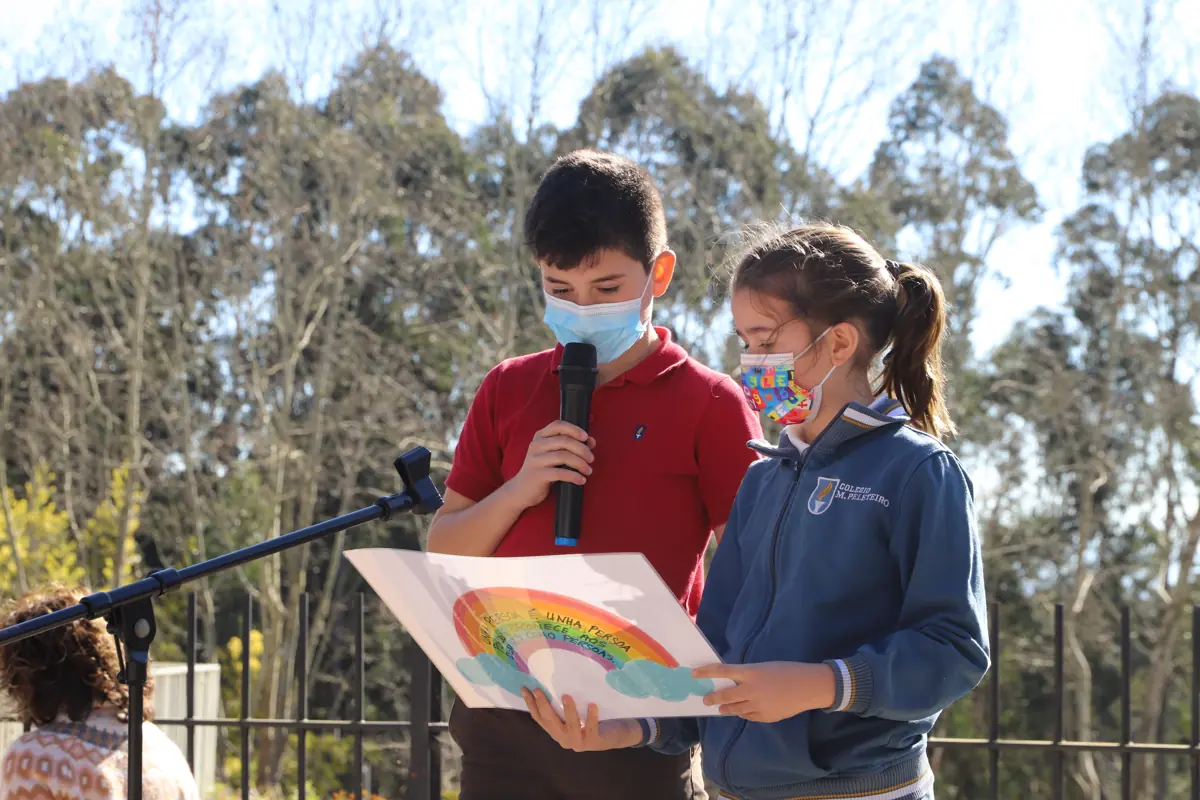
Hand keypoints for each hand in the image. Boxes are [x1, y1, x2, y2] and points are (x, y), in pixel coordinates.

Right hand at [506, 421, 595, 508]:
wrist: (522, 490)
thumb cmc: (543, 469)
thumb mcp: (554, 454)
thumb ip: (571, 446)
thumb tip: (591, 441)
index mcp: (540, 436)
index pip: (558, 425)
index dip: (574, 429)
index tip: (586, 437)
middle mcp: (536, 445)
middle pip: (564, 441)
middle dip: (582, 449)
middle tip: (591, 459)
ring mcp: (535, 460)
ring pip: (563, 456)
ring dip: (580, 463)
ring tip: (588, 470)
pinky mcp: (537, 475)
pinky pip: (560, 473)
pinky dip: (574, 476)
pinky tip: (581, 480)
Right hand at [523, 689, 641, 751]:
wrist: (613, 737)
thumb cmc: (591, 721)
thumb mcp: (574, 714)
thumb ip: (562, 707)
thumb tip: (551, 683)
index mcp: (557, 731)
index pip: (540, 718)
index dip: (530, 704)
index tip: (524, 688)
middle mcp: (564, 739)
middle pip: (550, 722)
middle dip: (543, 706)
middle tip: (538, 690)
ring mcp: (578, 742)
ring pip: (570, 726)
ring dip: (568, 711)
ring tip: (566, 696)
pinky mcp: (593, 742)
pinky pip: (591, 728)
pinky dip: (591, 717)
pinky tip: (592, 704)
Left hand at [693, 662, 835, 722]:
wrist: (808, 687)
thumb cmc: (787, 671)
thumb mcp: (764, 667)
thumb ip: (748, 675)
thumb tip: (733, 681)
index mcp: (751, 673)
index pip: (722, 671)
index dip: (706, 672)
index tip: (694, 673)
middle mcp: (751, 690)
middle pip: (725, 696)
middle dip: (713, 698)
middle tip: (705, 699)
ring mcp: (757, 706)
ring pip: (735, 709)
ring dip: (726, 708)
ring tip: (720, 708)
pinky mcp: (765, 717)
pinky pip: (748, 716)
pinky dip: (743, 713)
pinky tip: (742, 711)